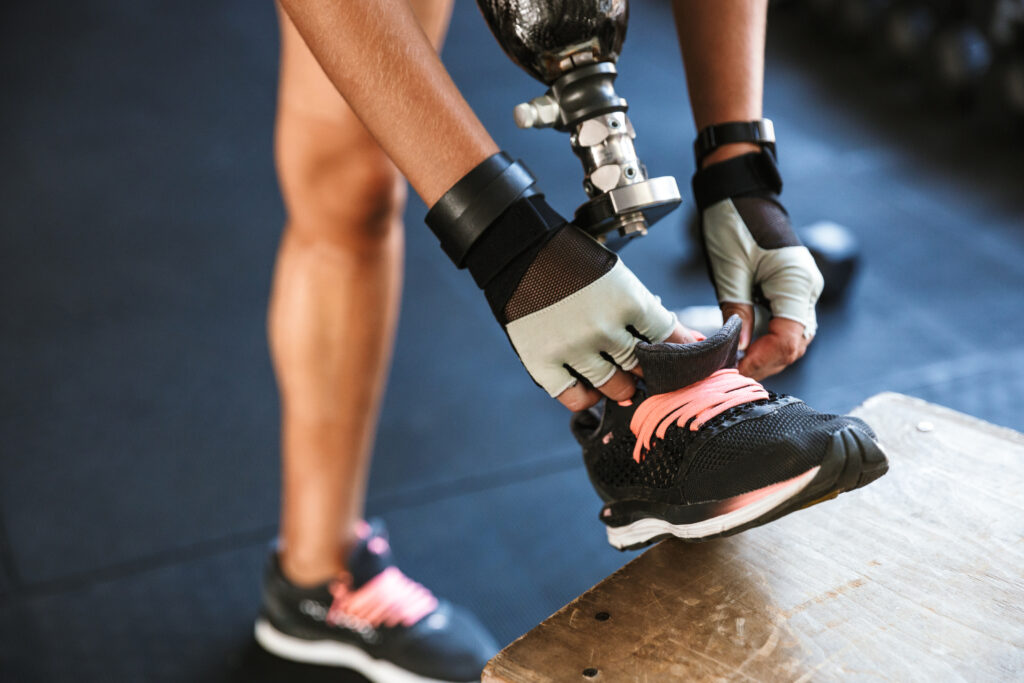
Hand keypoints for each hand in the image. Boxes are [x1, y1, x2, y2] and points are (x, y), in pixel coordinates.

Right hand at [427, 153, 691, 408]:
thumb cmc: (571, 260)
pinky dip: (588, 398)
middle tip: (644, 369)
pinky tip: (591, 387)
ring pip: (614, 387)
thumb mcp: (618, 277)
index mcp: (628, 302)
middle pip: (641, 366)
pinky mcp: (544, 363)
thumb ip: (649, 311)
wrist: (520, 251)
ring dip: (622, 387)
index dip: (677, 350)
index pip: (668, 338)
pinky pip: (576, 398)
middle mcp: (603, 329)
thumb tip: (689, 340)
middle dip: (647, 370)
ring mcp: (573, 348)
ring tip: (620, 379)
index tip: (680, 359)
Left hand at [701, 195, 822, 380]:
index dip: (763, 359)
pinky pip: (786, 321)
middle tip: (735, 372)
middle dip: (767, 361)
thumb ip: (735, 310)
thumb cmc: (732, 222)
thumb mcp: (728, 269)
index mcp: (795, 281)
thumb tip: (737, 349)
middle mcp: (807, 287)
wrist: (739, 192)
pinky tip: (746, 345)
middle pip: (795, 342)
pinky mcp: (791, 286)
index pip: (789, 338)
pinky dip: (768, 337)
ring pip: (793, 335)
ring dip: (768, 352)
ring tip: (738, 362)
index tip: (737, 370)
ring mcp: (802, 287)